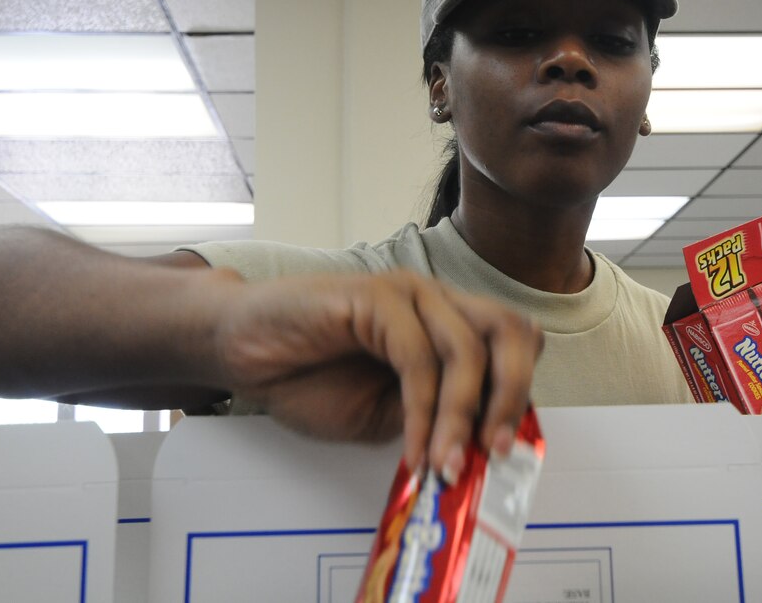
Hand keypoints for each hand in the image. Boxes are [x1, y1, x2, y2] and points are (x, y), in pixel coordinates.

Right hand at [211, 269, 541, 480]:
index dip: (520, 394)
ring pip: (468, 348)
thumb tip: (478, 446)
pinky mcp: (375, 296)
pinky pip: (418, 358)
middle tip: (495, 455)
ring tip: (446, 468)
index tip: (505, 453)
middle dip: (512, 396)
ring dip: (463, 417)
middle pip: (511, 331)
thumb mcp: (383, 415)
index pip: (514, 343)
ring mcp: (408, 294)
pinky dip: (423, 412)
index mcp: (446, 324)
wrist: (241, 350)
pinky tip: (414, 449)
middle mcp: (435, 302)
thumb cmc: (307, 377)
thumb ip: (431, 417)